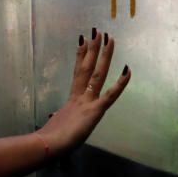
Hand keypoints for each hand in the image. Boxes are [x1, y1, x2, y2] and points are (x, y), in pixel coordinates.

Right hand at [38, 30, 130, 156]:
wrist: (50, 144)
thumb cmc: (51, 140)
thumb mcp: (55, 127)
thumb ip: (56, 120)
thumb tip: (52, 119)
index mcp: (73, 101)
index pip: (78, 75)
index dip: (81, 58)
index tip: (83, 42)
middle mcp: (81, 97)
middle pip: (87, 68)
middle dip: (93, 49)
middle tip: (96, 32)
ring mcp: (88, 102)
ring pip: (98, 74)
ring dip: (104, 55)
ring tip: (108, 38)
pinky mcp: (95, 111)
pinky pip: (111, 95)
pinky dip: (121, 83)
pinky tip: (128, 70)